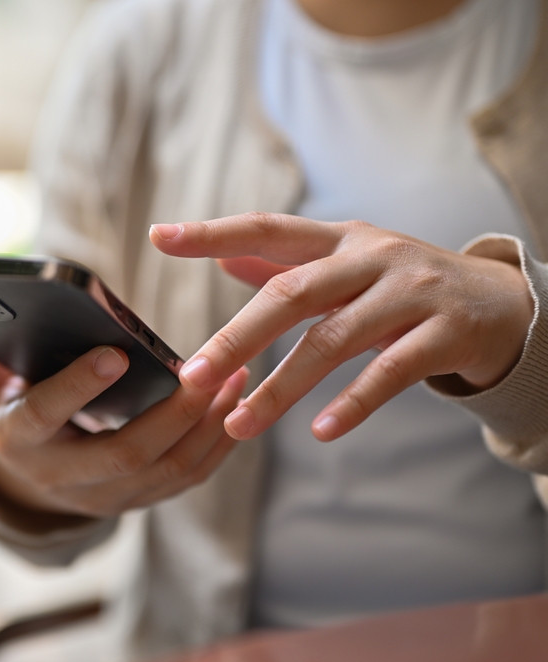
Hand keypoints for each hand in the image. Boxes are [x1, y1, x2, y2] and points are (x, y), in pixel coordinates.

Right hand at [0, 325, 249, 517]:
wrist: (28, 475)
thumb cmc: (7, 412)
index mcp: (22, 442)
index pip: (47, 416)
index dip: (78, 388)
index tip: (116, 353)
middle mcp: (65, 478)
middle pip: (125, 452)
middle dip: (171, 412)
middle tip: (206, 367)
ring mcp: (106, 496)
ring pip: (167, 470)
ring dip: (206, 426)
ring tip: (233, 376)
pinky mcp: (138, 500)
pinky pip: (186, 479)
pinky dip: (216, 445)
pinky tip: (235, 404)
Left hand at [150, 212, 533, 441]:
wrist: (504, 302)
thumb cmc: (406, 285)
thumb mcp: (348, 264)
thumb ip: (288, 263)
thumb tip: (223, 257)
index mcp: (339, 239)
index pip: (267, 227)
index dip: (212, 233)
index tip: (158, 238)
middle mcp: (371, 258)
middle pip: (291, 294)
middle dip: (235, 337)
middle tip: (190, 378)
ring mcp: (411, 293)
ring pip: (333, 340)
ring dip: (281, 388)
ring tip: (239, 426)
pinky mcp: (445, 333)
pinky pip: (390, 373)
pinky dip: (352, 403)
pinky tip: (320, 431)